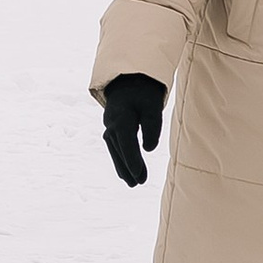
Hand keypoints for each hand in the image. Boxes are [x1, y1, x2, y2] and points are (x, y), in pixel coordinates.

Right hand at [101, 73, 167, 187]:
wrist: (129, 78)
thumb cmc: (144, 91)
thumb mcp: (153, 105)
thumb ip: (152, 126)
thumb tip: (149, 149)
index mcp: (121, 116)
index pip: (126, 141)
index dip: (132, 159)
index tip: (139, 174)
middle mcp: (111, 122)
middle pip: (119, 149)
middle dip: (129, 167)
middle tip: (139, 183)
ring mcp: (109, 125)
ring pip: (115, 150)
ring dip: (123, 167)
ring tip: (133, 184)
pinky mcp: (112, 128)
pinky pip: (114, 147)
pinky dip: (120, 159)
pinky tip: (125, 173)